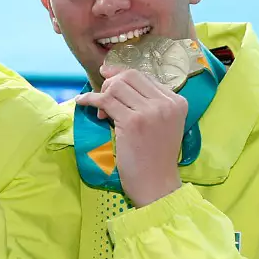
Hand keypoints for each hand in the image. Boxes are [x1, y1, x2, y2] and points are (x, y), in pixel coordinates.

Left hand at [74, 65, 187, 206]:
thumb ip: (147, 102)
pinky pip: (104, 101)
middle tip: (103, 100)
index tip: (107, 79)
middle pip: (129, 76)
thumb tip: (113, 75)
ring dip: (102, 95)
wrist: (156, 183)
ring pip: (116, 87)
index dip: (121, 75)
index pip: (144, 76)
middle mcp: (167, 103)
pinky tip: (82, 102)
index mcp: (177, 101)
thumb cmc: (155, 157)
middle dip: (110, 84)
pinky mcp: (132, 122)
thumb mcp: (161, 123)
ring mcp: (150, 112)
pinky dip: (89, 99)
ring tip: (101, 113)